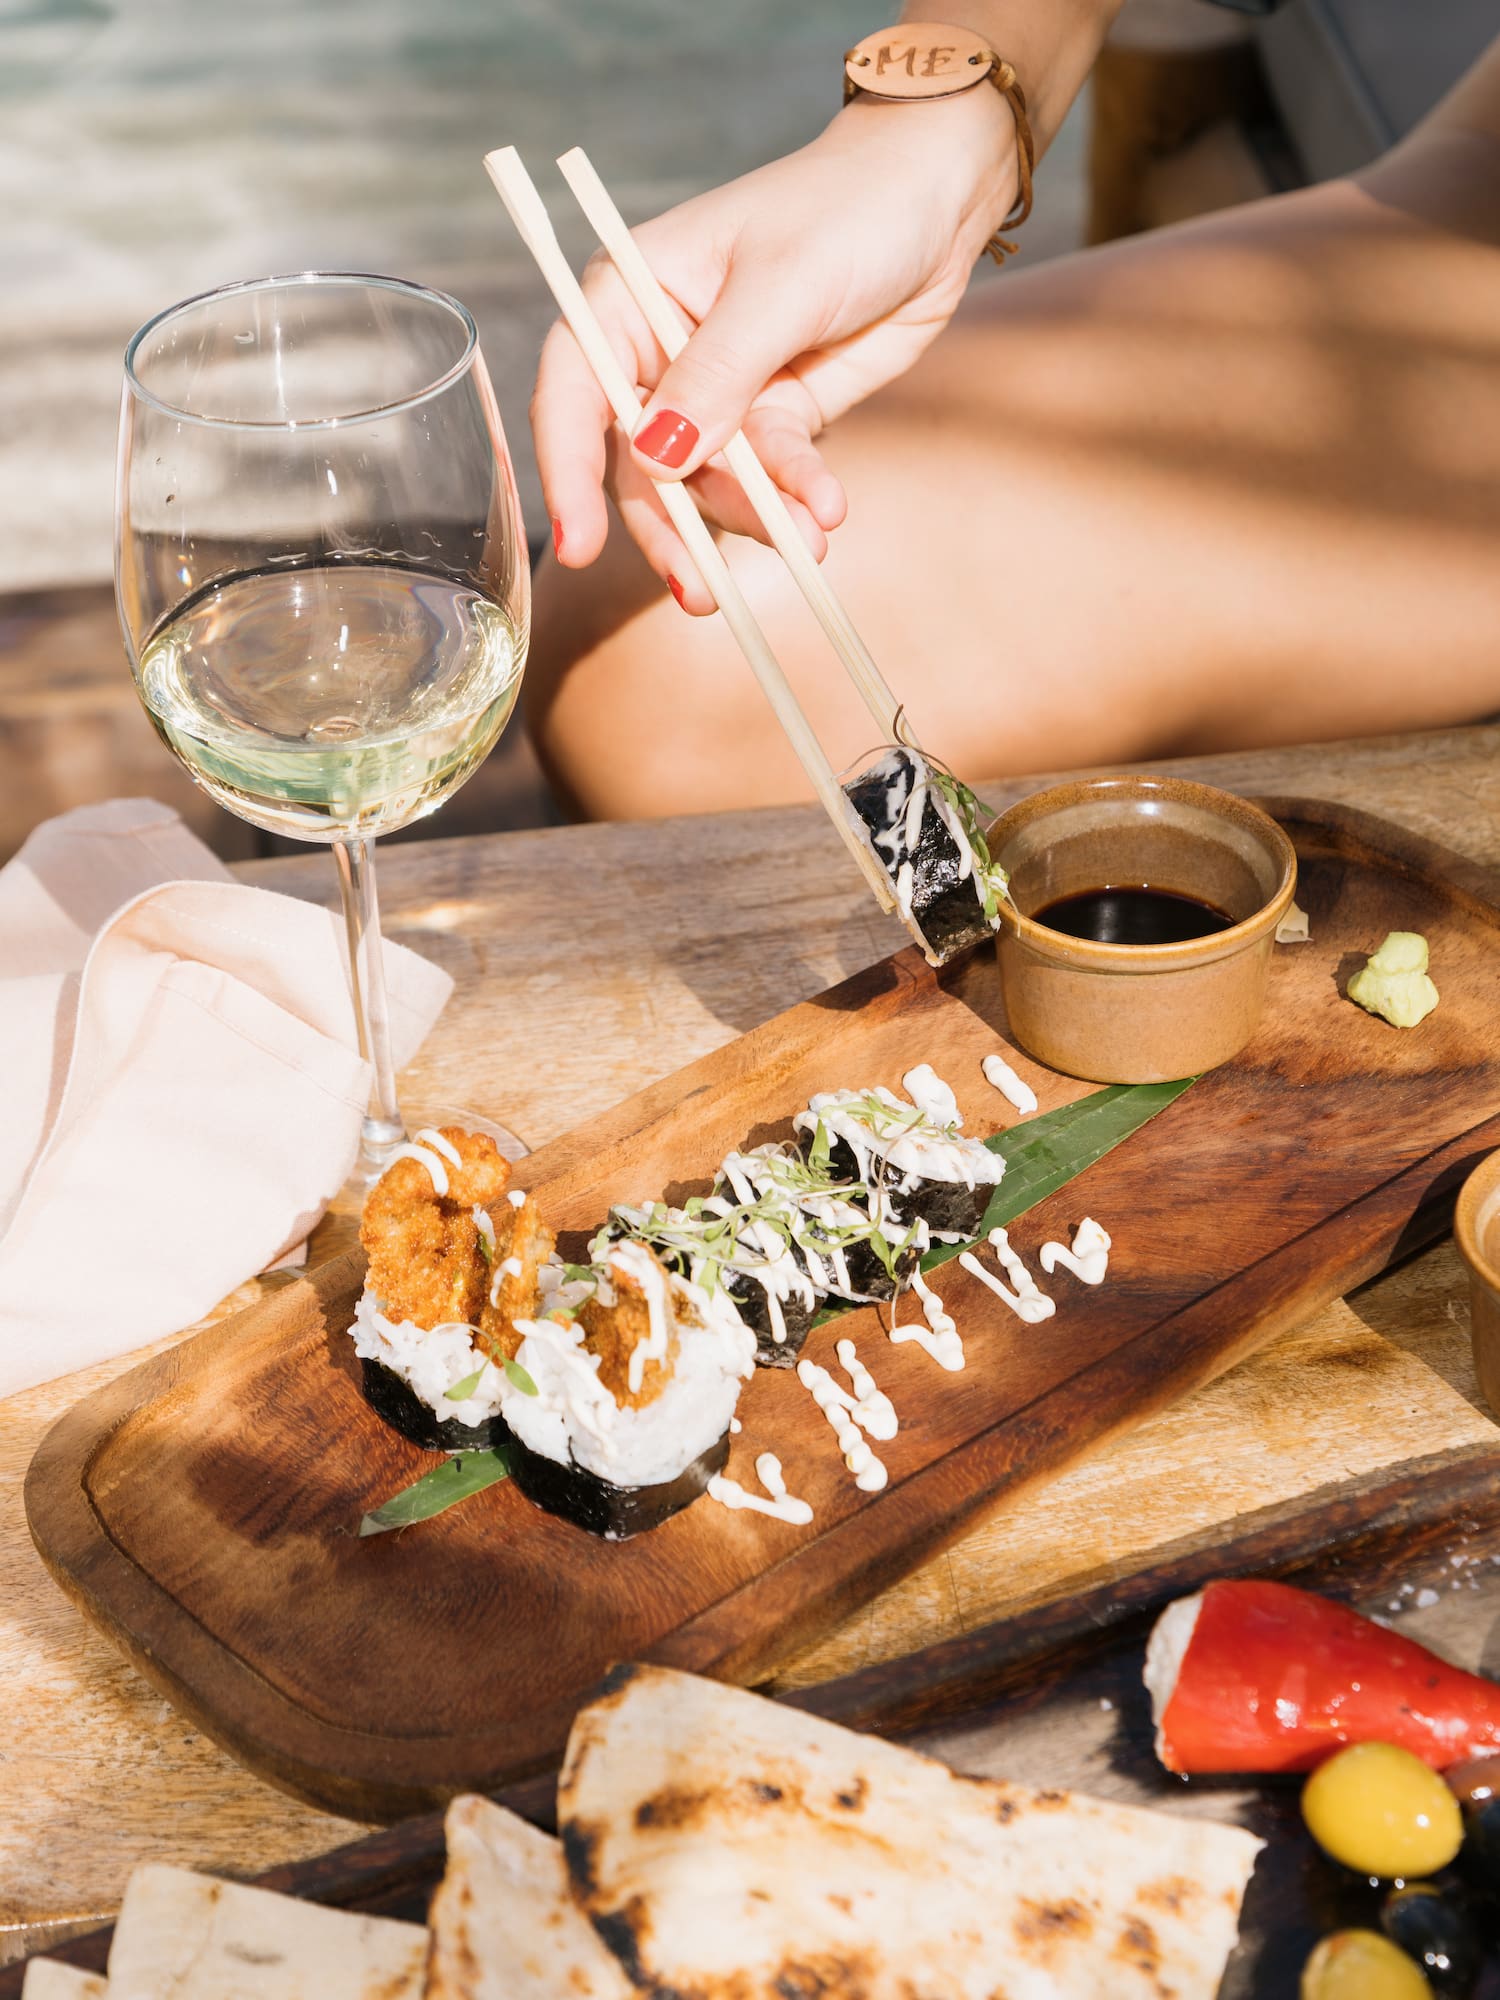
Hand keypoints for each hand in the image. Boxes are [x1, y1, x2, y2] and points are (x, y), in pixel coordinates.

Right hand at [532, 87, 1017, 612]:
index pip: (576, 391)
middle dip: (672, 528)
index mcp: (630, 293)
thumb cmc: (847, 208)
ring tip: (807, 542)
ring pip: (710, 483)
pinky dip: (796, 499)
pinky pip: (770, 477)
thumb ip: (717, 376)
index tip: (578, 544)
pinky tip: (828, 512)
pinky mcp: (775, 417)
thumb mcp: (779, 288)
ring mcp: (720, 390)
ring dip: (753, 520)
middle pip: (639, 462)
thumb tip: (655, 457)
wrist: (937, 198)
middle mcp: (661, 349)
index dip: (569, 470)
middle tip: (698, 589)